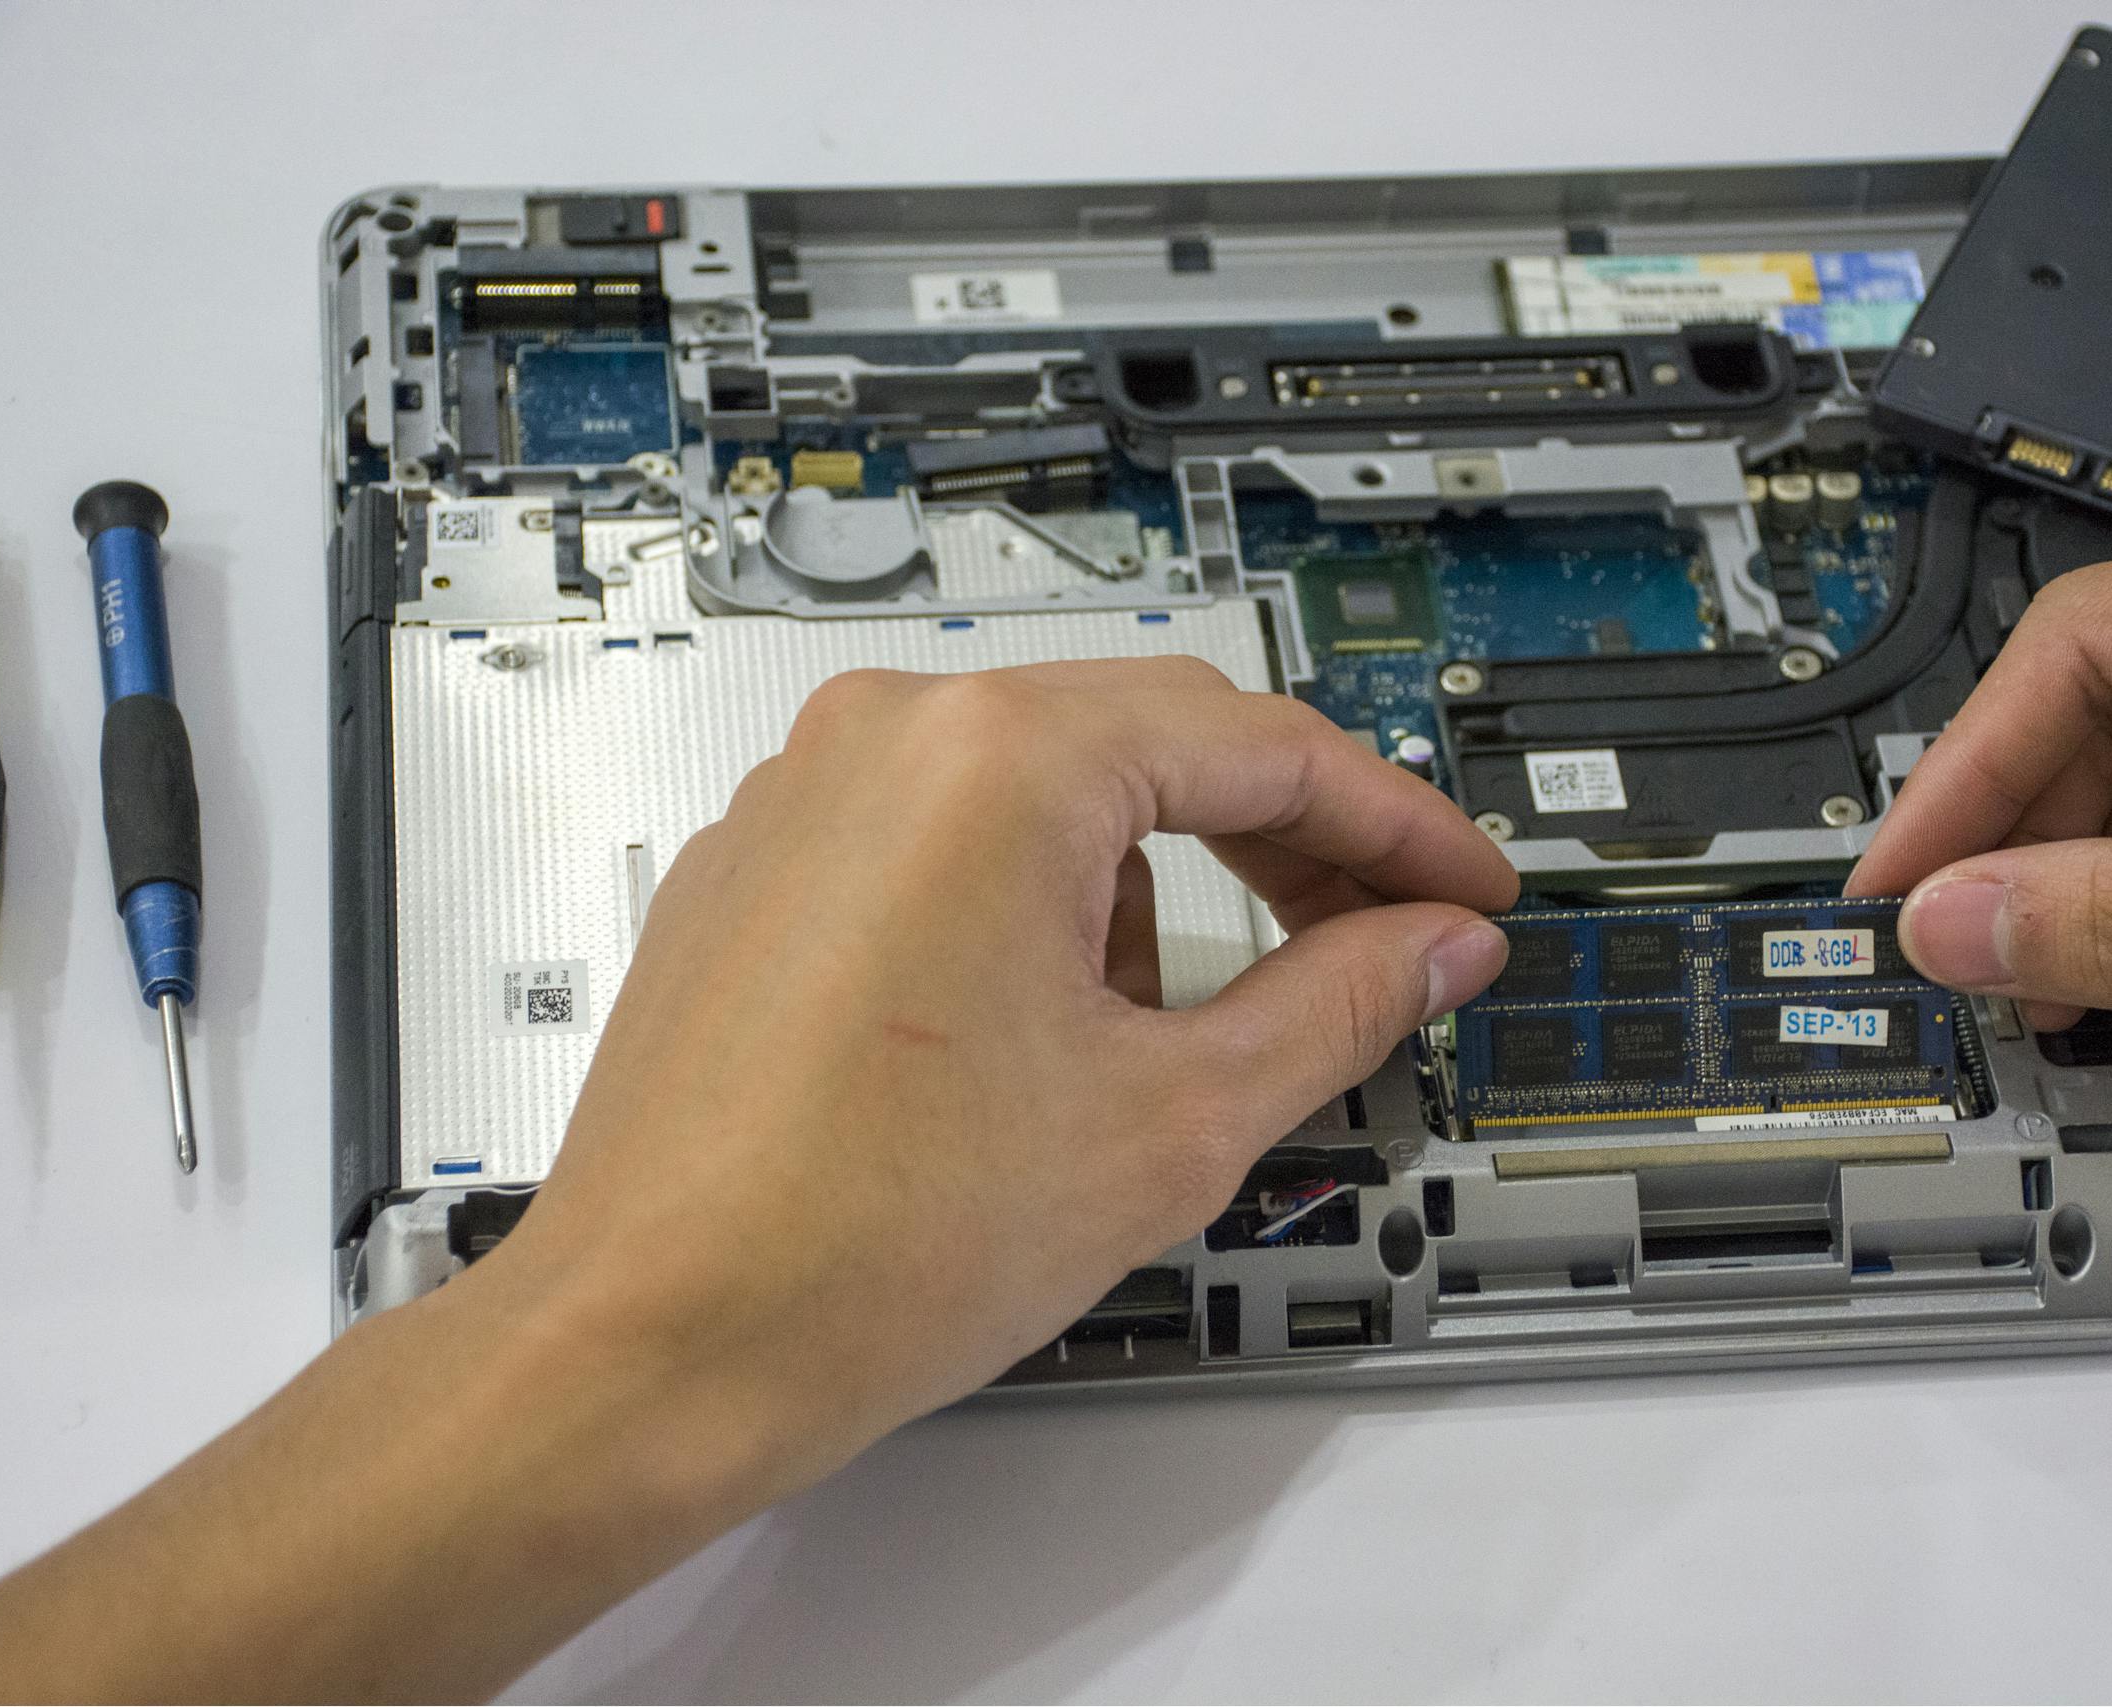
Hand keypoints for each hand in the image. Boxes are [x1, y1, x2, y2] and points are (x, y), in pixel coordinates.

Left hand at [0, 657, 1515, 1703]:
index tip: (1457, 886)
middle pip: (1152, 743)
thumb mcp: (1173, 1119)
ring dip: (1144, 890)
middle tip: (1374, 943)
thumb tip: (1428, 945)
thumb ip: (1338, 1002)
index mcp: (998, 760)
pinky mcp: (758, 865)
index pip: (1260, 744)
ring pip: (1046, 792)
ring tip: (1152, 1051)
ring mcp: (804, 796)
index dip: (1392, 825)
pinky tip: (1041, 1041)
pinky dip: (1031, 906)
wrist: (655, 1347)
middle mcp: (887, 739)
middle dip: (1278, 849)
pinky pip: (943, 838)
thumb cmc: (859, 1246)